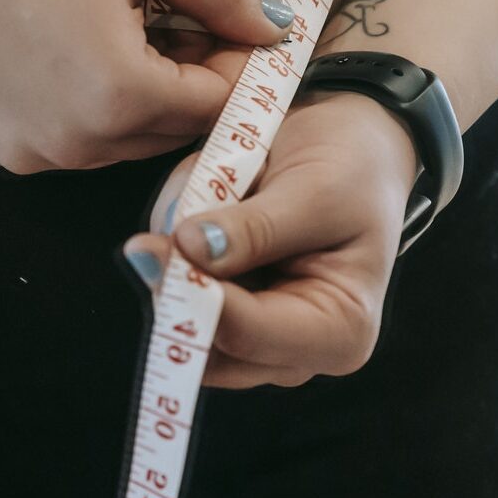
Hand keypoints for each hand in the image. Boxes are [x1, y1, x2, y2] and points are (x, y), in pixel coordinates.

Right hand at [0, 0, 293, 173]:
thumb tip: (276, 28)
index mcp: (121, 96)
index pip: (216, 105)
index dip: (233, 64)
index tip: (226, 25)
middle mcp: (76, 144)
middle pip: (167, 131)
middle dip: (183, 82)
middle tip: (167, 20)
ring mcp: (26, 155)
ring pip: (113, 142)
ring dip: (129, 99)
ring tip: (107, 30)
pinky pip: (57, 141)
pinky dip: (71, 108)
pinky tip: (50, 52)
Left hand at [123, 86, 419, 387]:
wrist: (351, 146)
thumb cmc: (352, 169)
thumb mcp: (315, 191)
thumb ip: (254, 228)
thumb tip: (189, 249)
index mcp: (340, 332)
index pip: (248, 335)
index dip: (193, 295)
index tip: (145, 249)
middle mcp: (297, 352)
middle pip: (207, 346)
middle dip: (176, 284)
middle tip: (152, 234)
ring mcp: (258, 337)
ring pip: (181, 321)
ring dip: (173, 264)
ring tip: (202, 204)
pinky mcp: (227, 311)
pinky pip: (176, 294)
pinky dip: (174, 254)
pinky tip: (200, 211)